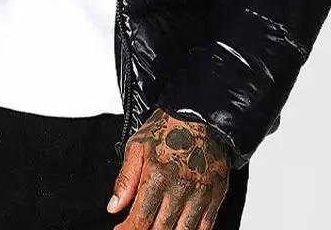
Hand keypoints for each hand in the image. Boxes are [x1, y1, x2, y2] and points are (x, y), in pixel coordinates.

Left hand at [108, 108, 229, 228]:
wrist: (199, 113)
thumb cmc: (168, 127)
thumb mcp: (137, 146)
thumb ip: (125, 179)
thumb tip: (114, 206)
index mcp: (157, 176)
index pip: (140, 220)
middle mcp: (180, 188)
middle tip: (139, 227)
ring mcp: (199, 194)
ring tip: (157, 227)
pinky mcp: (215, 195)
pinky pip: (204, 228)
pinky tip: (180, 227)